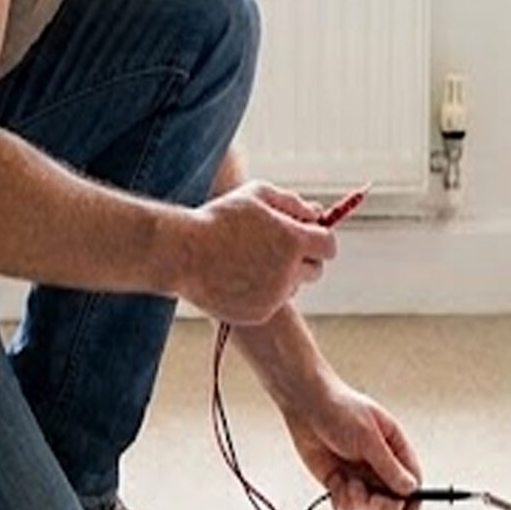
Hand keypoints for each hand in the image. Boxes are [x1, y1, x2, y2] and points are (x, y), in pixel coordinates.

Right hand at [175, 184, 335, 325]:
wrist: (182, 253)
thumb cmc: (218, 218)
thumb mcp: (256, 195)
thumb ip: (291, 202)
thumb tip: (315, 214)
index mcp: (293, 241)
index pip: (328, 246)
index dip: (319, 240)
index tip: (306, 237)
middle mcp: (289, 272)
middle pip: (315, 270)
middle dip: (303, 259)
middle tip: (279, 249)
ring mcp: (274, 296)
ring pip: (292, 287)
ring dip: (280, 276)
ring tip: (248, 260)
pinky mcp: (258, 313)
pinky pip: (270, 302)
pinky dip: (260, 292)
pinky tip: (236, 277)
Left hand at [284, 378, 423, 509]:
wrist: (305, 406)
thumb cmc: (341, 412)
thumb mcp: (369, 438)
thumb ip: (389, 466)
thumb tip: (410, 489)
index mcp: (394, 449)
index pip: (413, 481)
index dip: (413, 501)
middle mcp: (379, 466)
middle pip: (392, 500)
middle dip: (384, 506)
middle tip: (374, 501)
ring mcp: (359, 476)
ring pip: (368, 508)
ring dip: (360, 503)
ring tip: (349, 485)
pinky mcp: (338, 483)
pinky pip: (346, 507)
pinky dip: (342, 501)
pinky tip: (335, 483)